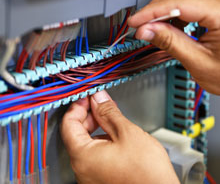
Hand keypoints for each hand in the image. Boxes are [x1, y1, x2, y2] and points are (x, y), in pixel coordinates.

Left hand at [60, 90, 178, 183]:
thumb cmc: (147, 173)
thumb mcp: (127, 133)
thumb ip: (108, 112)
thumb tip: (98, 99)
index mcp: (83, 157)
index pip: (68, 123)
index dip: (78, 106)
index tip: (88, 97)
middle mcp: (82, 169)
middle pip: (76, 133)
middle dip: (88, 115)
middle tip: (101, 104)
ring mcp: (90, 176)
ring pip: (86, 143)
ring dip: (96, 127)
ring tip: (111, 118)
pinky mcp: (100, 178)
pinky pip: (94, 154)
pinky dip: (101, 140)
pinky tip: (114, 135)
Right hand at [128, 0, 219, 94]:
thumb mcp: (198, 62)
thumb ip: (171, 43)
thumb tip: (147, 31)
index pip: (180, 4)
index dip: (153, 12)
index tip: (136, 21)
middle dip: (157, 7)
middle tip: (141, 24)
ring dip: (164, 9)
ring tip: (153, 27)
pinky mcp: (217, 10)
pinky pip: (191, 3)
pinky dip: (175, 13)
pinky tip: (168, 26)